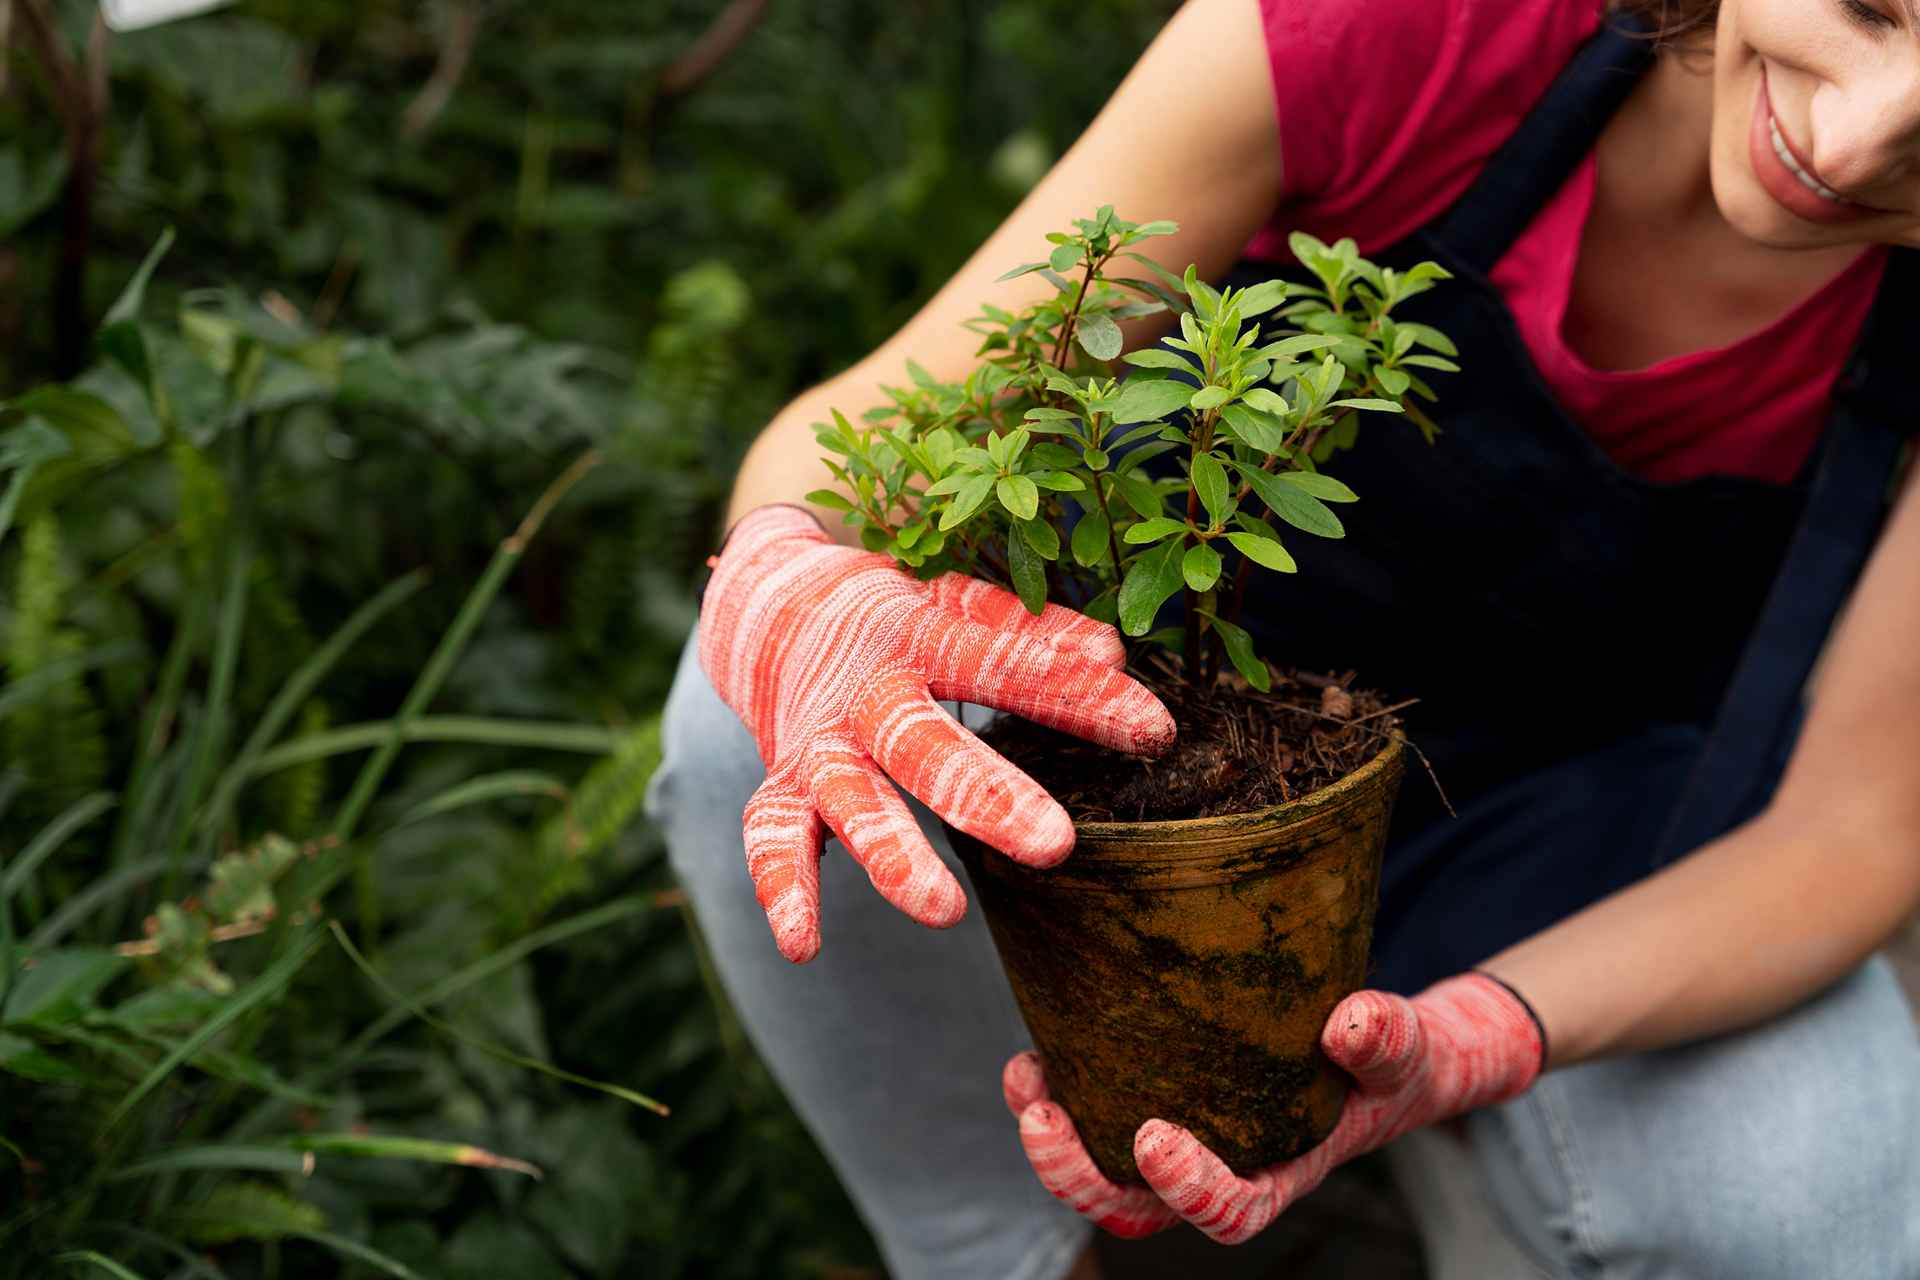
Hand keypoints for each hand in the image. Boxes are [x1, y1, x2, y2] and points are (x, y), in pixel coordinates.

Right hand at [698, 503, 1176, 962]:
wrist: (772, 607)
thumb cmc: (897, 617)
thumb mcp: (960, 601)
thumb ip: (1031, 628)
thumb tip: (1113, 654)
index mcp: (920, 636)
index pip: (1005, 666)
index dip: (1079, 698)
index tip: (1154, 732)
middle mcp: (865, 695)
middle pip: (925, 746)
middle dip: (986, 797)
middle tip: (1056, 846)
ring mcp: (819, 744)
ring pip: (851, 801)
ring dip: (893, 854)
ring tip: (944, 910)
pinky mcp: (783, 785)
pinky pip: (772, 838)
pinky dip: (784, 890)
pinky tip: (805, 947)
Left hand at [1003, 971, 1546, 1243]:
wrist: (1366, 1051)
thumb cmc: (1384, 1063)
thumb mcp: (1402, 1050)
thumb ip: (1385, 1040)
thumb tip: (1351, 1022)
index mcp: (1277, 1177)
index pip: (1228, 1213)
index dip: (1187, 1190)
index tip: (1154, 1136)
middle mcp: (1217, 1172)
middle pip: (1136, 1211)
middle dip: (1079, 1176)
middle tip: (1042, 1118)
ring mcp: (1179, 1146)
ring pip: (1102, 1177)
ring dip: (1052, 1143)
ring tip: (1025, 1079)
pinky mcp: (1150, 1104)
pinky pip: (1093, 1121)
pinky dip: (1059, 1096)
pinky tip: (1035, 1055)